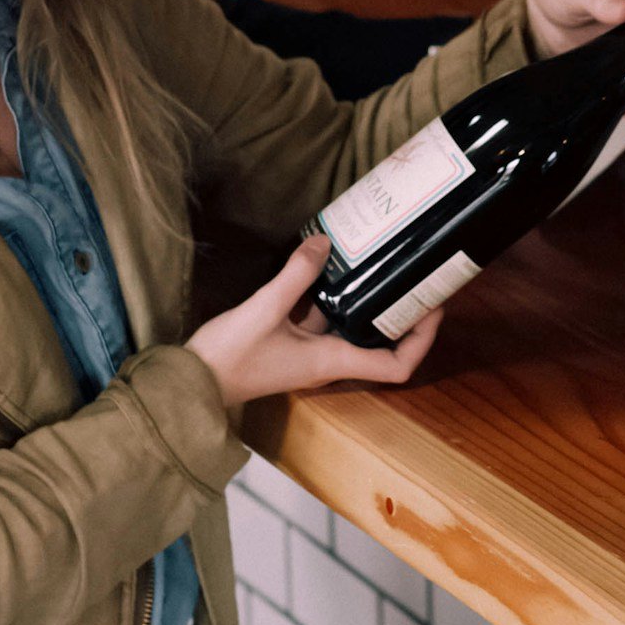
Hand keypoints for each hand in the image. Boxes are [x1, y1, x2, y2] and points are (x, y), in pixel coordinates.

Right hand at [186, 237, 443, 405]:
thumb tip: (323, 241)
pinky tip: (328, 268)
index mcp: (332, 361)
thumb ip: (296, 275)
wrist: (191, 383)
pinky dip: (333, 298)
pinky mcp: (289, 342)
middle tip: (415, 278)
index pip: (396, 366)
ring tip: (379, 265)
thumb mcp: (265, 309)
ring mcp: (308, 353)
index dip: (422, 339)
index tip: (433, 306)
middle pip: (382, 345)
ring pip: (351, 328)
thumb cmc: (230, 356)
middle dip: (402, 315)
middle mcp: (327, 361)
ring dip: (368, 303)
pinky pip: (322, 320)